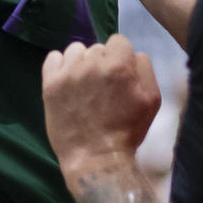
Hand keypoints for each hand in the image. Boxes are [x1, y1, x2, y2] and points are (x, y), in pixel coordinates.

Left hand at [42, 34, 160, 187]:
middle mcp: (92, 63)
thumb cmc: (126, 132)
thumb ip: (145, 69)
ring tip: (84, 86)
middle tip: (102, 88)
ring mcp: (69, 72)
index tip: (118, 75)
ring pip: (76, 50)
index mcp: (119, 65)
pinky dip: (60, 66)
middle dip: (102, 63)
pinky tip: (66, 83)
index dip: (120, 58)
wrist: (96, 160)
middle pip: (98, 47)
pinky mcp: (50, 82)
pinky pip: (53, 57)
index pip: (119, 41)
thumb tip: (133, 54)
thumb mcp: (151, 101)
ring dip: (81, 63)